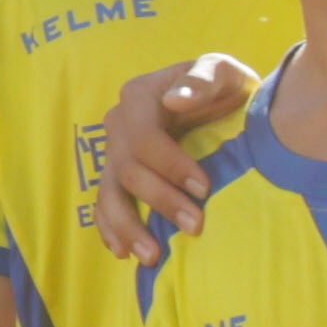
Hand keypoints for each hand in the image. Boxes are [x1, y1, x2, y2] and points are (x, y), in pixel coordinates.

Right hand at [88, 53, 260, 265]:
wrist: (219, 100)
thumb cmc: (222, 86)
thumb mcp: (222, 71)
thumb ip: (203, 79)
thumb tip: (175, 99)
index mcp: (139, 96)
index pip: (145, 138)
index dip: (171, 166)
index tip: (205, 189)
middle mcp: (119, 123)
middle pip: (127, 169)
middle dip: (159, 200)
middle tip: (195, 227)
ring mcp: (114, 151)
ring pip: (109, 193)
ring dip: (128, 226)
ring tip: (152, 255)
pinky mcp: (116, 175)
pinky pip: (103, 204)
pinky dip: (110, 229)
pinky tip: (124, 252)